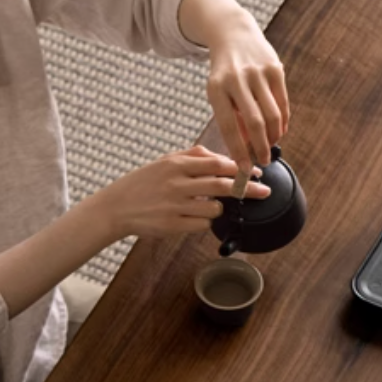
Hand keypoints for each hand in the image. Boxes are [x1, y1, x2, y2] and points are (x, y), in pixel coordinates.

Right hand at [104, 144, 268, 238]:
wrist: (116, 207)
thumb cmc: (144, 183)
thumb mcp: (165, 161)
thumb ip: (193, 156)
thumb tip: (222, 157)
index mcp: (176, 165)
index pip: (217, 163)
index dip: (240, 168)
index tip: (256, 172)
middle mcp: (177, 184)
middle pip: (222, 185)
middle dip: (247, 189)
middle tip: (264, 192)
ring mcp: (175, 206)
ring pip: (215, 208)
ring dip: (219, 208)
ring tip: (208, 205)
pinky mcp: (173, 226)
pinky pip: (202, 225)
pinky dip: (204, 222)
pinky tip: (193, 217)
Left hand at [206, 16, 289, 168]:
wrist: (233, 33)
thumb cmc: (224, 73)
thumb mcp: (218, 93)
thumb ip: (231, 119)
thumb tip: (247, 150)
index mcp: (216, 88)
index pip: (229, 127)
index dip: (238, 151)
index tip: (243, 169)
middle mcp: (237, 79)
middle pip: (254, 123)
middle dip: (260, 148)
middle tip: (262, 161)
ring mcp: (257, 73)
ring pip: (272, 115)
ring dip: (274, 137)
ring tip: (270, 146)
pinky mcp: (275, 68)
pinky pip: (282, 103)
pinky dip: (283, 122)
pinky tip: (279, 131)